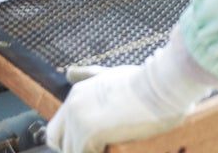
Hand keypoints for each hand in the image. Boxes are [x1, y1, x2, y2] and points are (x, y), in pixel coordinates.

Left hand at [44, 29, 217, 152]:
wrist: (162, 85)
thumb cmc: (144, 82)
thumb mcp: (110, 74)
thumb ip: (89, 75)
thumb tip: (69, 72)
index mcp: (76, 94)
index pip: (56, 131)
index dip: (71, 142)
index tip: (92, 144)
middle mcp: (72, 106)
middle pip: (58, 143)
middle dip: (76, 149)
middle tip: (100, 147)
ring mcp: (79, 120)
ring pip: (73, 152)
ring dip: (91, 152)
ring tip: (112, 146)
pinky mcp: (89, 133)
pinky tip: (114, 148)